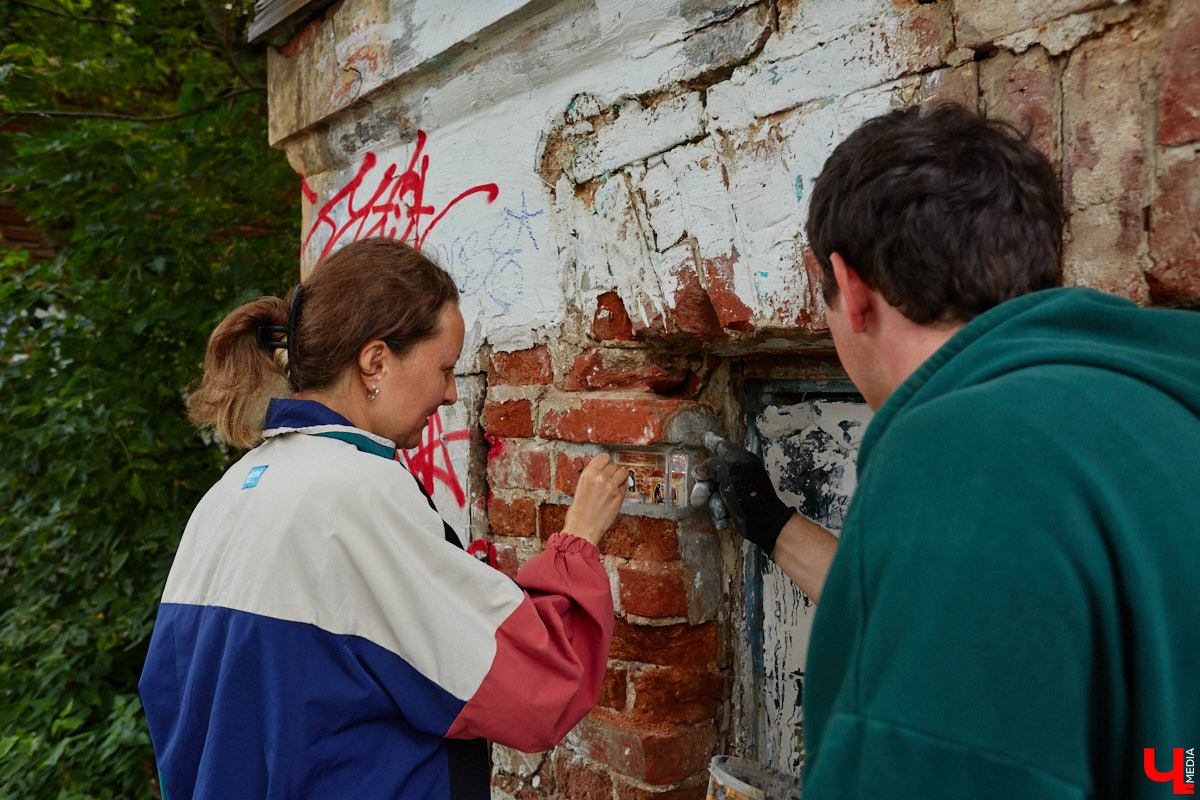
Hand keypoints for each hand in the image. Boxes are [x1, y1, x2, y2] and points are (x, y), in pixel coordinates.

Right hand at [561, 453, 627, 545]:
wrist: (582, 528)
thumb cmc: (579, 512)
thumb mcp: (581, 487)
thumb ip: (593, 478)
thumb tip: (605, 472)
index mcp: (588, 473)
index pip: (604, 457)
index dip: (606, 462)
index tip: (607, 467)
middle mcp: (600, 477)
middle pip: (614, 465)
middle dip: (613, 472)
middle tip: (610, 480)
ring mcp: (611, 486)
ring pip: (623, 472)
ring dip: (621, 477)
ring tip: (616, 485)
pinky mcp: (619, 496)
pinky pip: (625, 486)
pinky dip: (622, 488)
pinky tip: (615, 495)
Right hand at [692, 433, 793, 555]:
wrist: (765, 523)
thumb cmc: (748, 494)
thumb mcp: (728, 474)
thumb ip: (711, 466)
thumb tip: (698, 470)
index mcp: (740, 460)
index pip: (722, 447)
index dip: (713, 442)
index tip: (706, 437)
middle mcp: (738, 472)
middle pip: (712, 473)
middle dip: (705, 488)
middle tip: (699, 497)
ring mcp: (737, 489)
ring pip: (714, 492)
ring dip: (716, 504)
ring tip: (722, 512)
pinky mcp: (737, 505)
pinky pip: (721, 506)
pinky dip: (721, 515)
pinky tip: (724, 520)